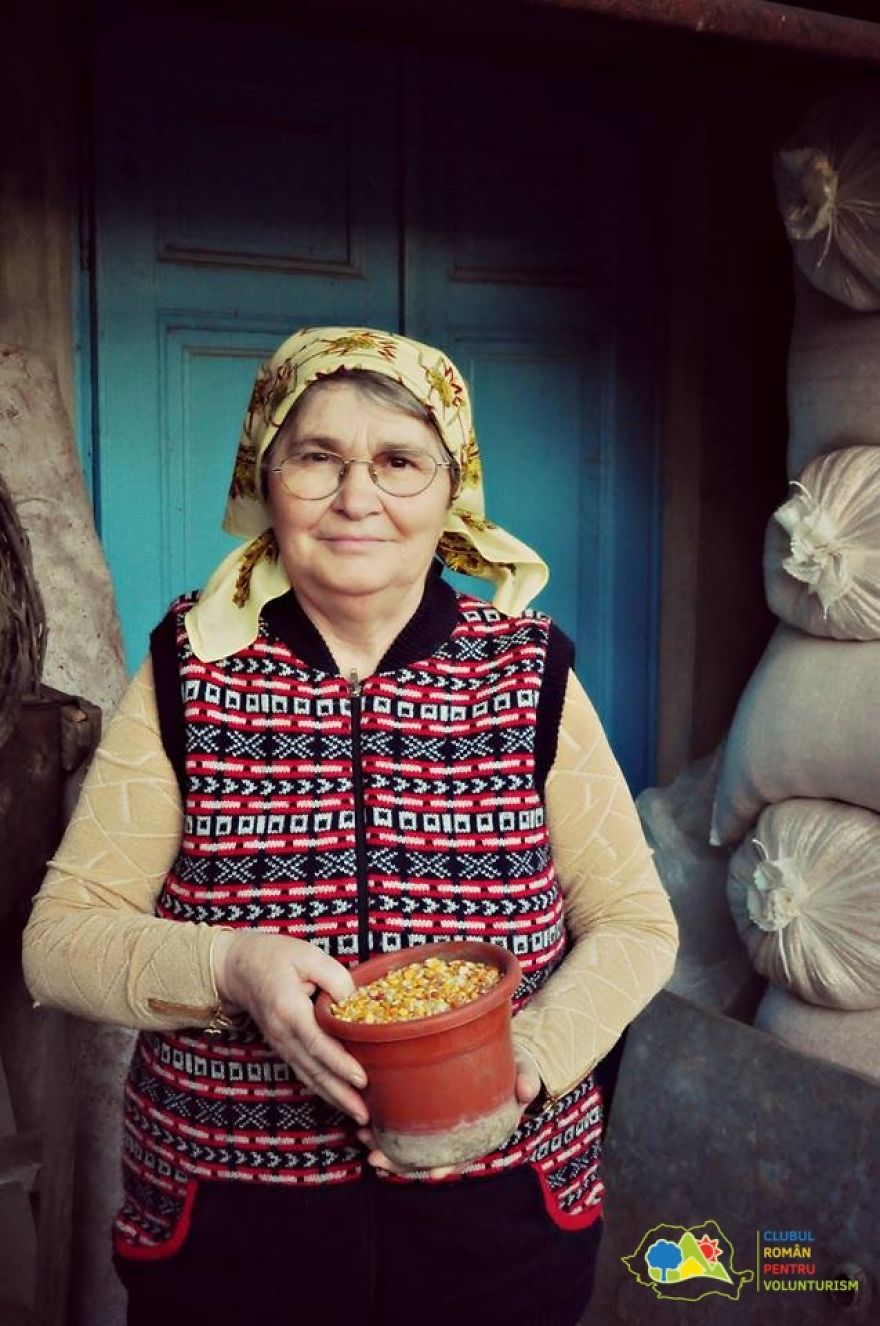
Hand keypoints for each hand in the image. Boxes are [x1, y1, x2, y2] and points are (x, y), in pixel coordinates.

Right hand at [211, 931, 368, 1124]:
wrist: (237, 966)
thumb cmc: (273, 956)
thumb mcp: (307, 955)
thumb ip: (334, 977)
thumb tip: (354, 1002)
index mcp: (288, 1009)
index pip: (316, 1042)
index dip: (339, 1063)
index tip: (361, 1079)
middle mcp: (282, 1033)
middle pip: (314, 1069)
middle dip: (341, 1094)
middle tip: (366, 1115)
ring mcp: (280, 1043)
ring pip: (308, 1076)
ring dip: (333, 1098)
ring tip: (359, 1115)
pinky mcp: (282, 1046)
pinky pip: (303, 1071)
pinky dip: (321, 1088)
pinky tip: (339, 1099)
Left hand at [357, 1048, 543, 1177]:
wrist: (508, 1056)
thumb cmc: (517, 1067)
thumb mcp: (526, 1070)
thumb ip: (527, 1079)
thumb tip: (528, 1090)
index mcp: (483, 1131)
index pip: (464, 1155)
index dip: (449, 1166)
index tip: (433, 1175)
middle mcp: (459, 1133)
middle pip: (429, 1156)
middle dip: (401, 1161)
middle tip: (375, 1159)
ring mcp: (443, 1123)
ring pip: (412, 1143)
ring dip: (386, 1144)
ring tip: (362, 1138)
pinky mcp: (430, 1107)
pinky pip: (407, 1121)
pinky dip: (388, 1123)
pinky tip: (366, 1119)